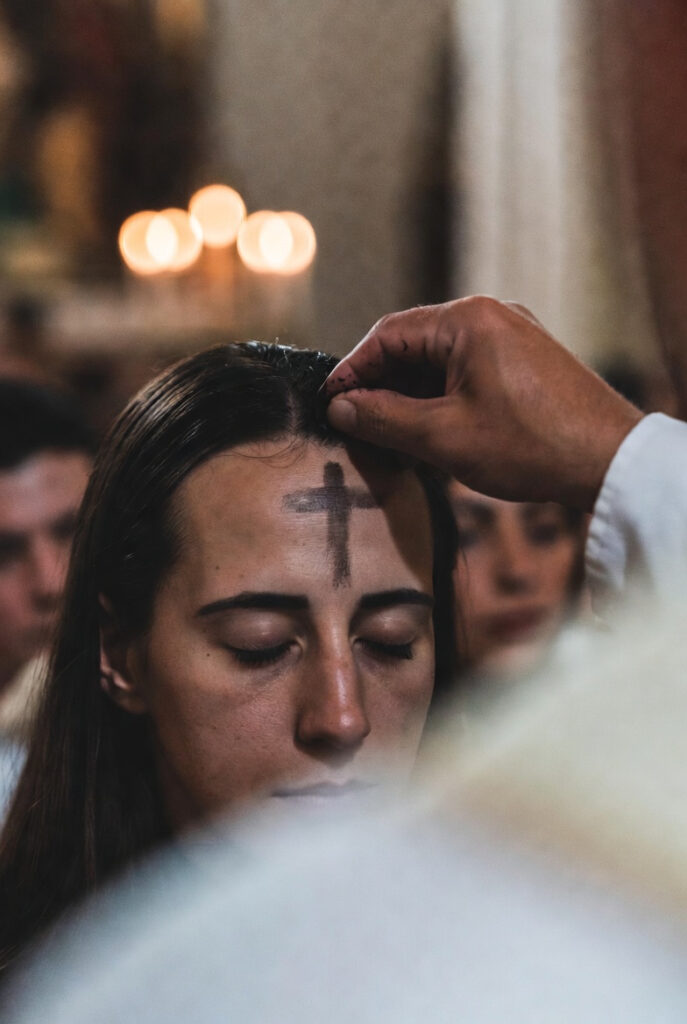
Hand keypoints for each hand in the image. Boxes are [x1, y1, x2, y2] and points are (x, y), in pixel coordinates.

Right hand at [322, 297, 642, 510]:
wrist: (609, 461)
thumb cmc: (529, 446)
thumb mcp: (444, 437)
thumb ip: (384, 418)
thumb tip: (340, 408)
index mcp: (468, 321)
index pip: (388, 335)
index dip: (352, 371)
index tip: (328, 403)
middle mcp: (491, 315)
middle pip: (414, 344)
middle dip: (381, 385)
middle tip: (354, 425)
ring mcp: (512, 335)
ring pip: (440, 360)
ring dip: (411, 395)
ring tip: (389, 436)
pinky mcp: (526, 360)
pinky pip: (468, 369)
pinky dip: (441, 397)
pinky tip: (430, 431)